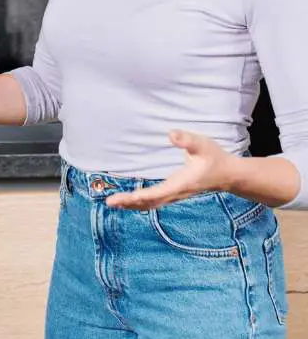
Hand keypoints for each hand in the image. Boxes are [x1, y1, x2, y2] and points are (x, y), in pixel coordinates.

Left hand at [106, 130, 237, 209]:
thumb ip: (187, 140)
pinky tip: (128, 201)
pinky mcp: (174, 194)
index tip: (130, 196)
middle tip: (110, 202)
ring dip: (132, 205)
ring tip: (113, 203)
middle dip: (131, 203)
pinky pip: (154, 202)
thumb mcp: (203, 145)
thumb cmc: (214, 158)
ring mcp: (175, 195)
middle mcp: (176, 192)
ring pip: (151, 204)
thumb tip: (171, 134)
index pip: (160, 192)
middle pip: (151, 202)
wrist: (228, 174)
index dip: (145, 195)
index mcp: (182, 183)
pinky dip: (139, 203)